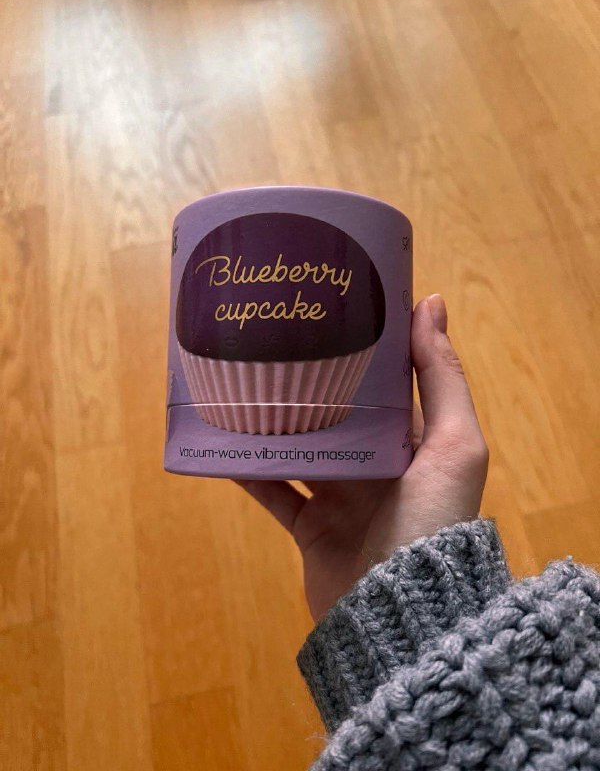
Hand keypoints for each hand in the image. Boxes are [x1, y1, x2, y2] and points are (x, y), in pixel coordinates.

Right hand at [236, 295, 488, 620]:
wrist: (400, 616)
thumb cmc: (432, 522)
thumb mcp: (454, 445)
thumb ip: (441, 377)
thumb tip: (431, 301)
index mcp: (414, 443)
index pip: (387, 386)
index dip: (363, 349)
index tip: (330, 309)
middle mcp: (377, 467)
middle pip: (337, 414)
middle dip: (309, 382)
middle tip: (273, 342)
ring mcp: (342, 498)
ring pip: (301, 449)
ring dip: (274, 423)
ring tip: (240, 385)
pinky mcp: (310, 529)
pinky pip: (275, 492)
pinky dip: (251, 470)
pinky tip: (224, 444)